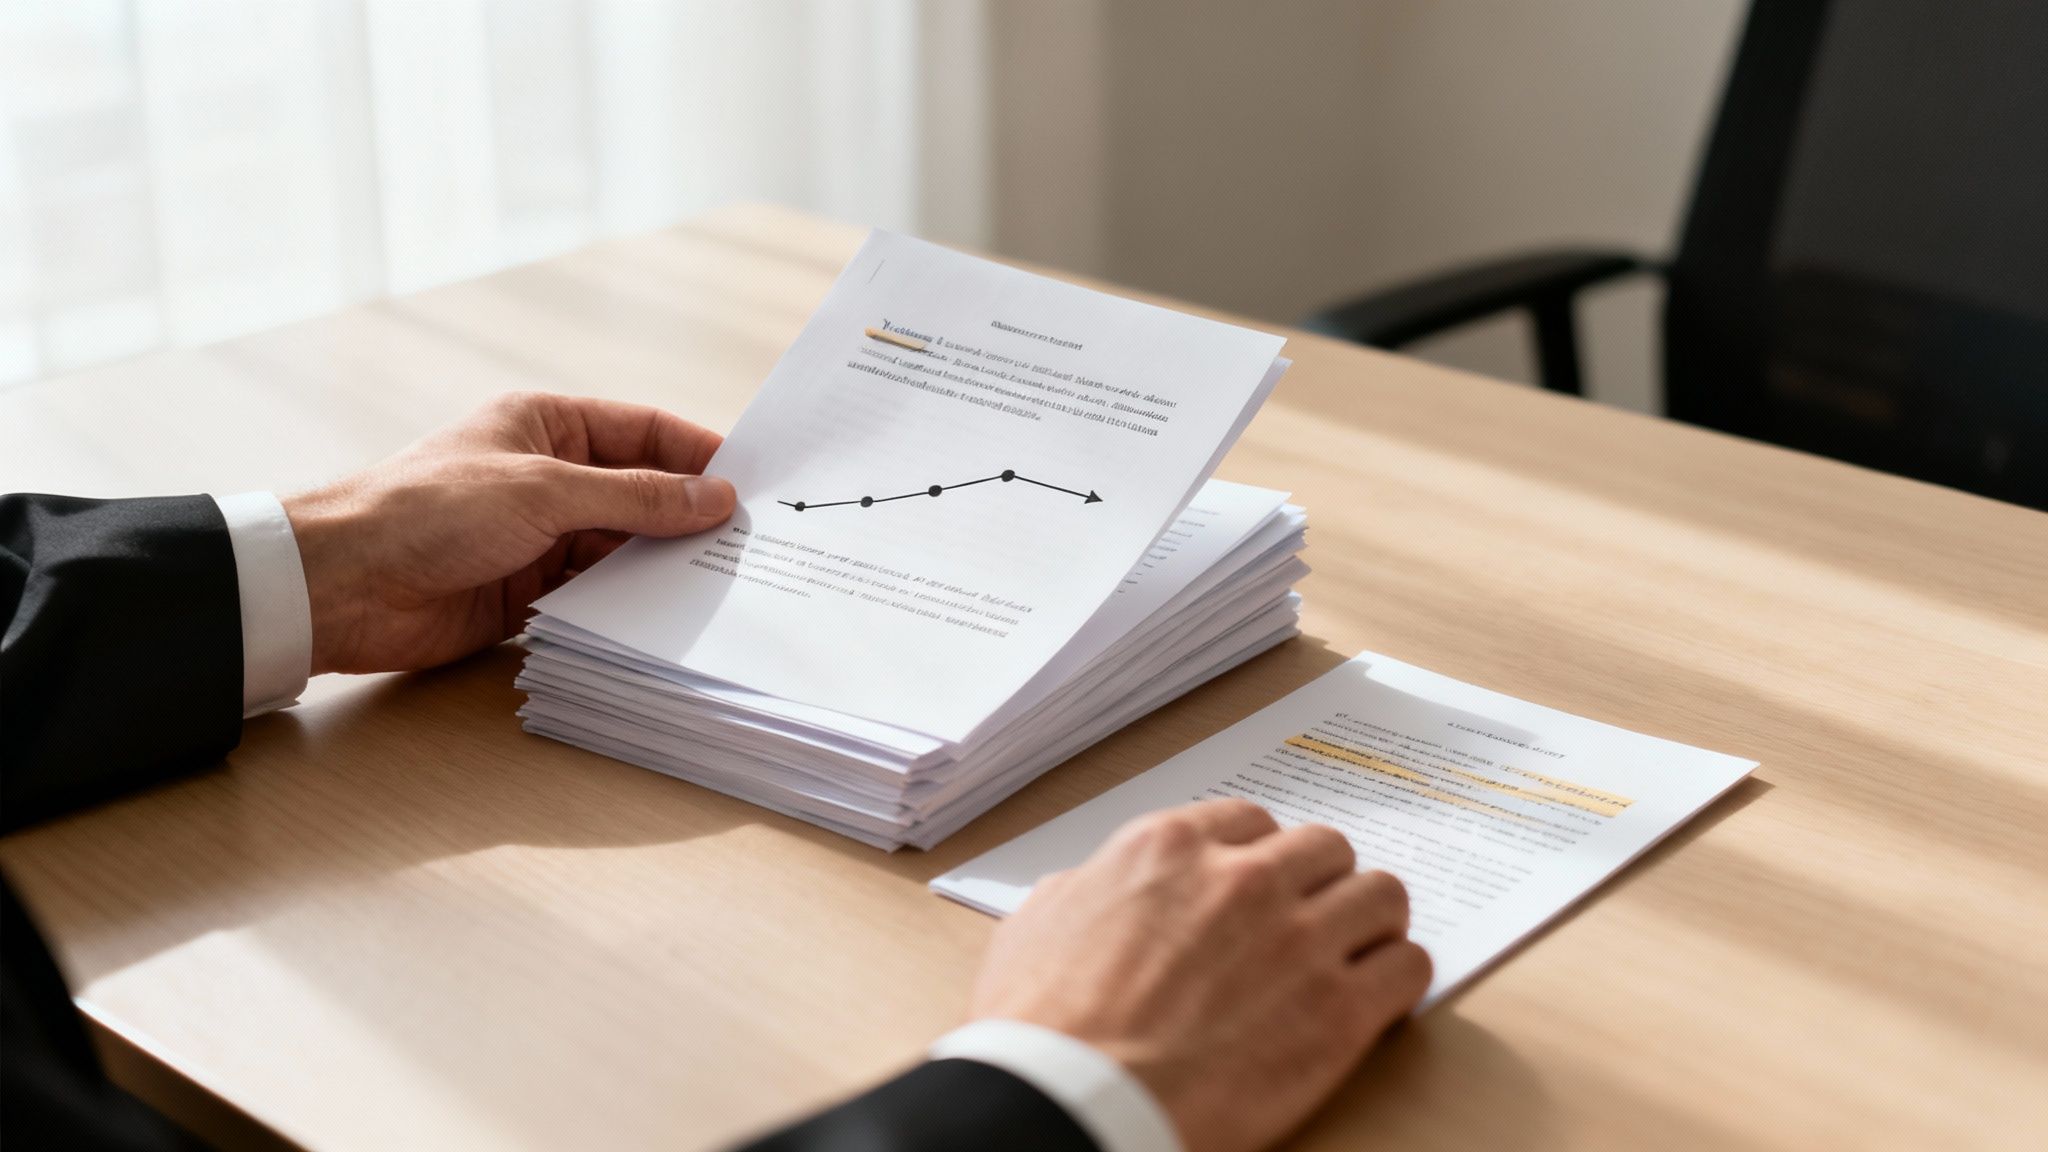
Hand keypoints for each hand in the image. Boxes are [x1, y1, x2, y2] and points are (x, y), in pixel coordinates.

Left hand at [283, 391, 733, 674]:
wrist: (344, 585)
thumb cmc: (429, 510)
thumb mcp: (544, 492)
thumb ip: (634, 497)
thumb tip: (714, 499)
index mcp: (547, 425)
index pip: (644, 431)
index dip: (699, 454)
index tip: (755, 482)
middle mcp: (549, 477)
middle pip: (640, 492)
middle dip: (690, 516)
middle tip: (756, 542)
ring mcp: (540, 536)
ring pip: (623, 546)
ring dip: (664, 564)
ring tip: (727, 584)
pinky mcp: (529, 591)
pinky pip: (597, 593)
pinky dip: (631, 603)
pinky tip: (673, 617)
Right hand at [969, 799, 1429, 1151]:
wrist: (1075, 1100)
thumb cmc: (1043, 1027)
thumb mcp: (1039, 924)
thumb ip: (1085, 888)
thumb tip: (1093, 888)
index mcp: (1168, 848)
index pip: (1250, 820)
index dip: (1258, 856)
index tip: (1260, 886)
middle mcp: (1243, 879)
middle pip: (1325, 848)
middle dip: (1320, 882)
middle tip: (1312, 919)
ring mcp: (1298, 941)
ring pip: (1379, 894)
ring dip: (1370, 921)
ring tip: (1358, 953)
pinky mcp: (1339, 1012)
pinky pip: (1408, 966)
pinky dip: (1398, 978)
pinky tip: (1378, 999)